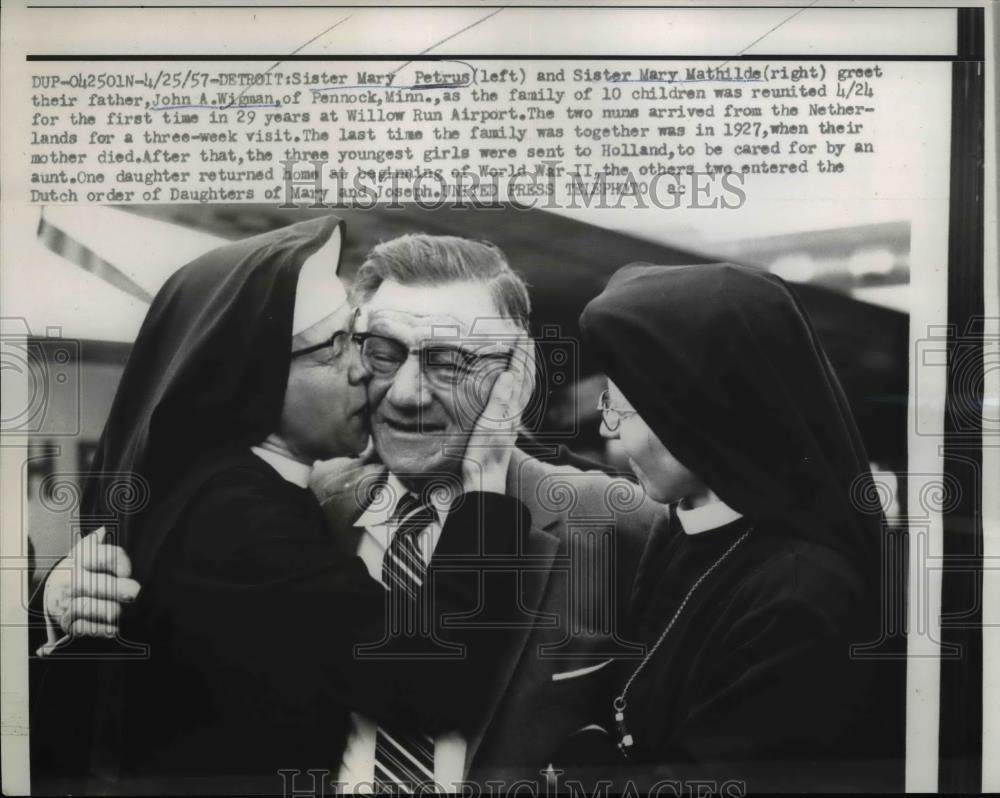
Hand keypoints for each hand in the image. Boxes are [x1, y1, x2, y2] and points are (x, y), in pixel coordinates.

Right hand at [44, 527, 140, 638]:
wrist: (54, 593)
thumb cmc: (82, 569)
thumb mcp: (87, 553)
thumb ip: (98, 543)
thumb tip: (102, 530)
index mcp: (79, 559)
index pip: (104, 557)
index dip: (119, 564)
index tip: (127, 572)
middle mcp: (70, 580)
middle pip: (95, 584)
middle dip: (117, 589)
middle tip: (134, 592)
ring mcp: (66, 603)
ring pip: (88, 607)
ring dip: (110, 610)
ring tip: (122, 610)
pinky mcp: (67, 624)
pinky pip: (84, 628)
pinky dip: (100, 630)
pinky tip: (113, 628)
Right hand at [461, 332, 534, 494]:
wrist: (484, 481)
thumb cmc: (483, 456)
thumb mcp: (488, 427)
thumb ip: (498, 401)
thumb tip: (508, 375)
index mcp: (510, 409)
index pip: (517, 376)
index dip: (519, 355)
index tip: (521, 335)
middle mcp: (513, 413)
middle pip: (524, 380)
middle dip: (525, 358)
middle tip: (526, 337)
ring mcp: (509, 421)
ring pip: (521, 389)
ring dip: (523, 370)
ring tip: (522, 355)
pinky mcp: (502, 427)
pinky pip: (513, 399)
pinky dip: (515, 386)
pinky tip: (510, 386)